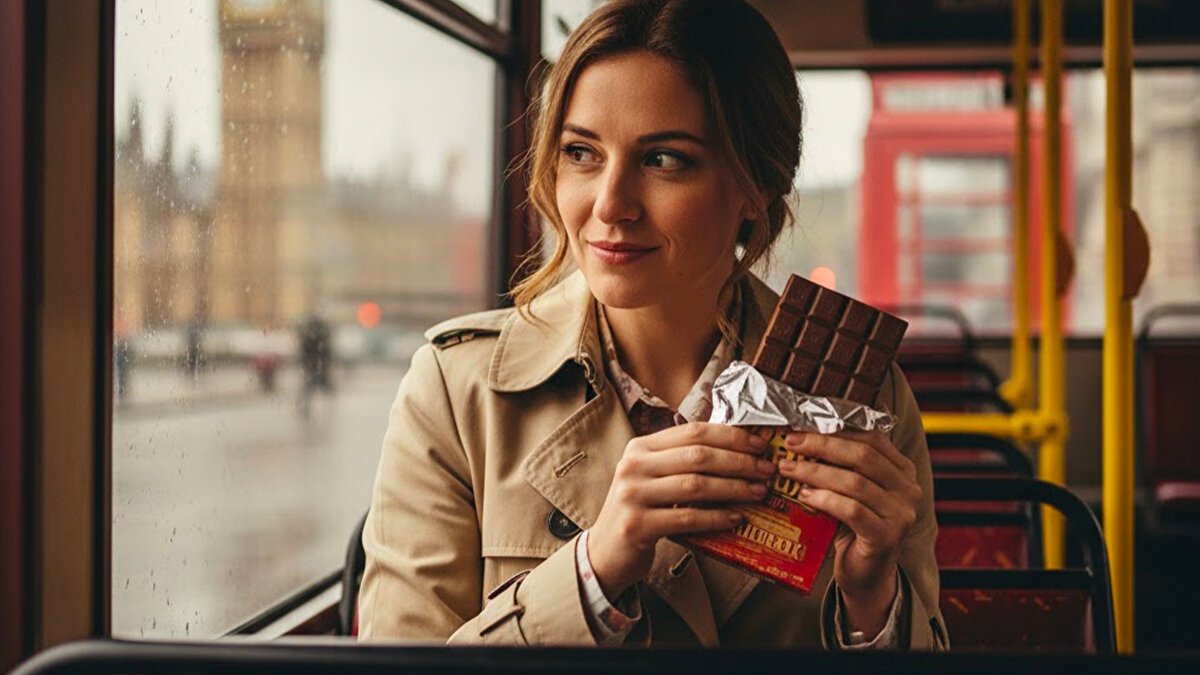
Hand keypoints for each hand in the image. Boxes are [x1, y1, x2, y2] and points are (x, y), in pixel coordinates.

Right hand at [588, 422, 774, 599]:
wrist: (605, 551)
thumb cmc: (638, 511)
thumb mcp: (652, 477)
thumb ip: (680, 460)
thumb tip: (736, 449)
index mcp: (640, 447)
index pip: (693, 431)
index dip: (731, 435)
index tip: (759, 444)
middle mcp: (634, 466)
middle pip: (698, 455)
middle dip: (739, 461)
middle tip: (766, 470)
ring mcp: (633, 495)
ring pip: (696, 485)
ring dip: (734, 488)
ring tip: (758, 492)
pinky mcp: (638, 525)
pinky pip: (688, 518)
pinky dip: (717, 517)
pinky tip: (736, 517)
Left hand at [777, 430, 921, 635]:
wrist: (865, 573)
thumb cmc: (853, 526)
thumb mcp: (851, 490)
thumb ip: (841, 465)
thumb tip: (802, 435)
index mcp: (902, 471)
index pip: (871, 438)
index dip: (835, 430)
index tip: (801, 428)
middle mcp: (909, 490)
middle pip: (863, 456)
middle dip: (822, 446)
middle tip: (791, 444)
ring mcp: (901, 515)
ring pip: (855, 483)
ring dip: (816, 472)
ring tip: (788, 469)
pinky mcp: (887, 537)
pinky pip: (852, 510)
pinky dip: (825, 499)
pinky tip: (804, 495)